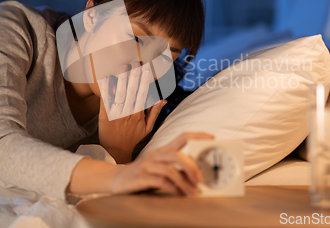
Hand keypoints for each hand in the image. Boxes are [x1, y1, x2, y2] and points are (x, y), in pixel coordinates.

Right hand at [66, 132, 214, 196]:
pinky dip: (172, 189)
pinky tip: (178, 194)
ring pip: (170, 169)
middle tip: (200, 179)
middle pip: (177, 154)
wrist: (116, 180)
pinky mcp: (141, 177)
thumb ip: (175, 168)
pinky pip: (160, 182)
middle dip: (191, 167)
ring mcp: (147, 165)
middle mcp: (155, 154)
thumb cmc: (143, 175)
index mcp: (162, 150)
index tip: (213, 137)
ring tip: (192, 192)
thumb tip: (198, 176)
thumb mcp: (159, 167)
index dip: (198, 135)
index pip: (183, 136)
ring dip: (184, 182)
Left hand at [98, 62, 164, 163]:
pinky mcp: (104, 116)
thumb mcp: (147, 128)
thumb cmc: (133, 139)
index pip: (142, 95)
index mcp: (138, 115)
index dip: (144, 82)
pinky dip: (106, 89)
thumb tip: (162, 99)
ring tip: (123, 66)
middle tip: (135, 63)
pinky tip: (106, 78)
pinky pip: (105, 101)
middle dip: (134, 76)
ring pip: (120, 94)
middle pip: (131, 92)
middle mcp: (127, 113)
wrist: (116, 151)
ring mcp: (115, 114)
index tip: (147, 70)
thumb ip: (154, 113)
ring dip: (122, 79)